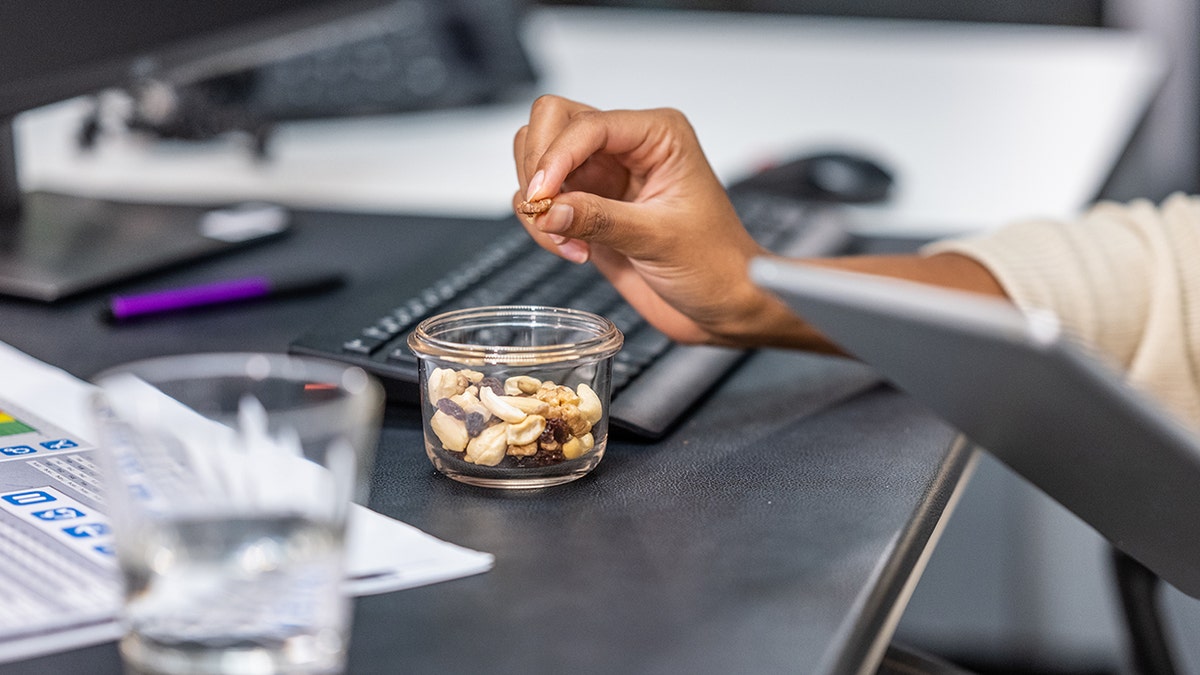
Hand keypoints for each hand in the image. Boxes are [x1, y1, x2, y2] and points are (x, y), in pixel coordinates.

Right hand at [512, 95, 794, 346]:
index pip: (587, 124)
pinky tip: (573, 250)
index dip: (556, 157)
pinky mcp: (589, 207)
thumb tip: (549, 209)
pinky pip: (543, 201)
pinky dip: (542, 225)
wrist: (723, 305)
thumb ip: (602, 220)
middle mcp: (628, 147)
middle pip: (553, 123)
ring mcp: (605, 176)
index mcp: (658, 136)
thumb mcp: (661, 240)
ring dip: (536, 200)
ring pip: (538, 159)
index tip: (541, 197)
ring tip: (564, 239)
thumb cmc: (717, 265)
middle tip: (546, 213)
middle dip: (539, 169)